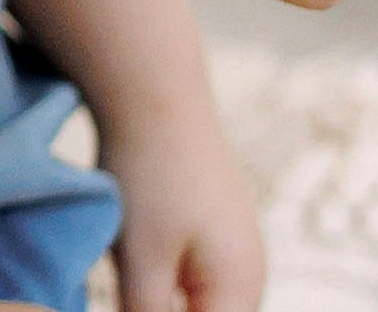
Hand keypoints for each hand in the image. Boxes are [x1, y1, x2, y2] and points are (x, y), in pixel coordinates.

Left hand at [104, 112, 264, 311]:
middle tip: (129, 290)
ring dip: (158, 304)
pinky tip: (129, 262)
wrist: (153, 87)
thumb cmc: (149, 172)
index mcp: (242, 289)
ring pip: (194, 306)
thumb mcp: (142, 262)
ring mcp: (231, 246)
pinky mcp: (209, 226)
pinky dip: (160, 286)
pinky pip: (187, 280)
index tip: (134, 302)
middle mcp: (248, 272)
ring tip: (130, 274)